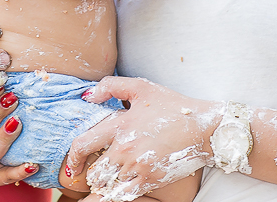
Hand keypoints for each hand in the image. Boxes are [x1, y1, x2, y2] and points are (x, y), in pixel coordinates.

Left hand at [65, 77, 218, 201]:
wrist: (203, 128)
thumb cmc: (173, 106)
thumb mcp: (142, 87)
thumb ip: (111, 86)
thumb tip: (87, 96)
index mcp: (120, 124)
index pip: (83, 144)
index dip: (73, 158)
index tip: (72, 165)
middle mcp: (125, 148)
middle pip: (93, 172)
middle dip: (89, 176)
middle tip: (90, 176)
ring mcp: (137, 166)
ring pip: (106, 186)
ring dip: (102, 186)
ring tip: (102, 185)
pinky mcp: (149, 180)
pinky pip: (122, 196)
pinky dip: (113, 196)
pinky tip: (112, 194)